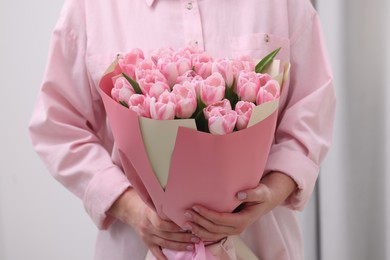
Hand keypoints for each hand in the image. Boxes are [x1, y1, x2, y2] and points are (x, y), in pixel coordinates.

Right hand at [108, 188, 199, 259]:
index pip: (162, 223)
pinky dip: (163, 258)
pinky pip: (155, 252)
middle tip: (195, 237)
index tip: (188, 225)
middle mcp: (147, 227)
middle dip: (182, 237)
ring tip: (191, 245)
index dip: (175, 226)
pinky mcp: (147, 243)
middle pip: (166, 235)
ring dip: (179, 245)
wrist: (133, 211)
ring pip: (164, 243)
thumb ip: (167, 205)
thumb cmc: (148, 205)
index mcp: (149, 215)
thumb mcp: (155, 202)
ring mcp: (147, 236)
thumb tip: (185, 205)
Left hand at [182, 172, 296, 241]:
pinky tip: (192, 228)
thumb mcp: (260, 192)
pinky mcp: (228, 229)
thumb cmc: (262, 195)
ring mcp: (232, 230)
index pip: (221, 219)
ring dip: (198, 229)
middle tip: (187, 212)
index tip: (196, 206)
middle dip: (199, 221)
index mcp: (243, 220)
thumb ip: (250, 194)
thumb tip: (238, 195)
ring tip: (185, 221)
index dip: (207, 214)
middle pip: (214, 228)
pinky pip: (214, 235)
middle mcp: (237, 228)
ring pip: (212, 234)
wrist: (265, 201)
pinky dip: (202, 233)